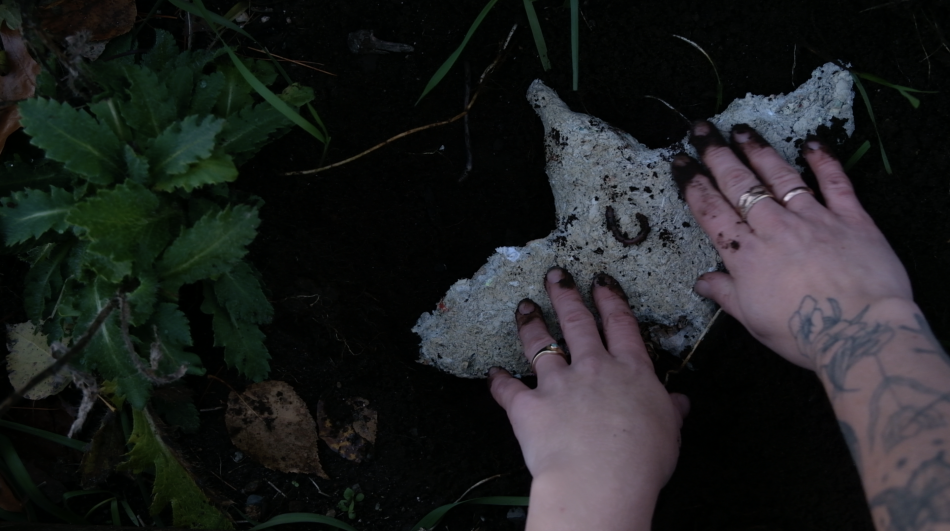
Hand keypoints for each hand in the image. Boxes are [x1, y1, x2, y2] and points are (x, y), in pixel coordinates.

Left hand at [488, 268, 688, 530]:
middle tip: (555, 275)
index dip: (610, 300)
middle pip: (578, 323)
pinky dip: (499, 382)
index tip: (600, 281)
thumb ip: (670, 411)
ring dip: (531, 324)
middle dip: (566, 295)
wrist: (601, 479)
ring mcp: (558, 384)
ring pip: (541, 345)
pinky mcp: (529, 406)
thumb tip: (680, 402)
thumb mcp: (670, 431)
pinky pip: (509, 390)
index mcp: (631, 371)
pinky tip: (492, 374)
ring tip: (524, 307)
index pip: (620, 326)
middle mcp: (593, 368)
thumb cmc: (642, 459)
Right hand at [673, 122, 911, 369]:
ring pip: (780, 176)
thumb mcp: (753, 321)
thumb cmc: (803, 334)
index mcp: (746, 256)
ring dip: (759, 151)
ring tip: (742, 130)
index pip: (711, 212)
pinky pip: (835, 182)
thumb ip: (726, 295)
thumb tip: (702, 282)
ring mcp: (813, 219)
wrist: (861, 332)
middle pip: (740, 185)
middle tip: (702, 130)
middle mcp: (775, 229)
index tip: (681, 163)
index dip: (693, 185)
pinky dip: (824, 160)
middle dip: (717, 155)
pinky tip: (813, 143)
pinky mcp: (851, 218)